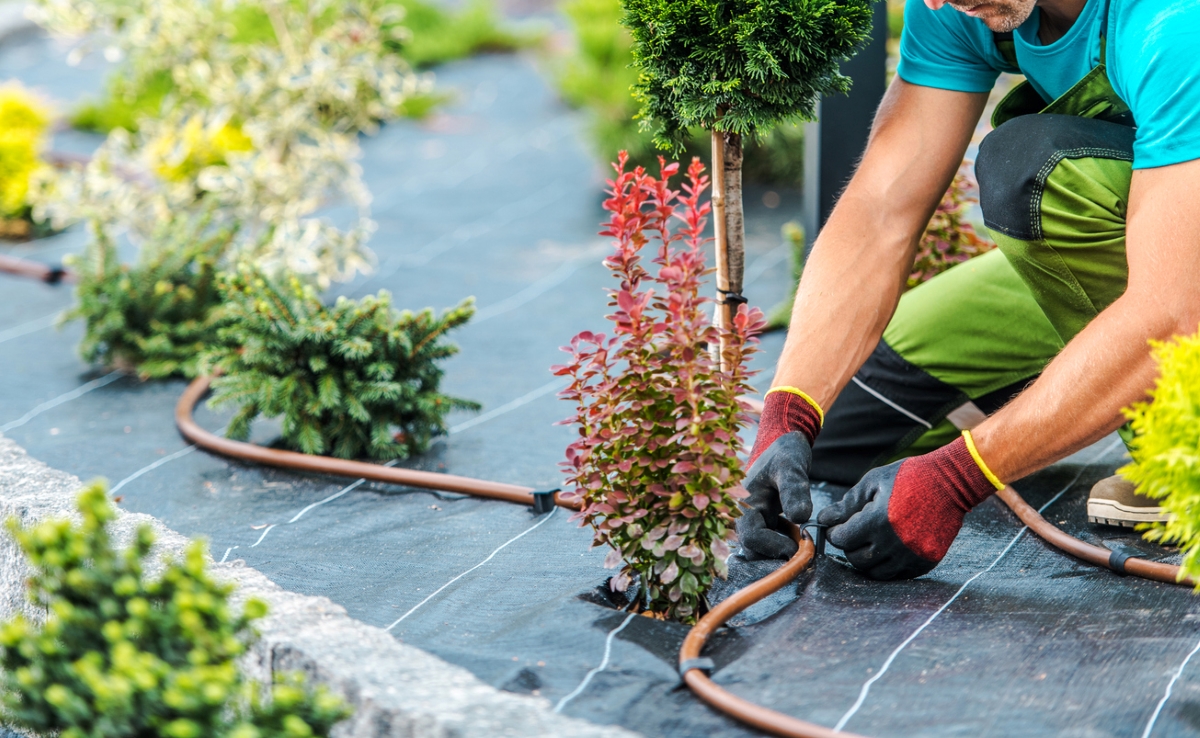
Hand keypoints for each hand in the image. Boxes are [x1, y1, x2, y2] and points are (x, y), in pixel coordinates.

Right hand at [737, 388, 822, 559]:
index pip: (751, 538)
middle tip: (802, 548)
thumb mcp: (791, 467)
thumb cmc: (784, 452)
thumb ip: (795, 491)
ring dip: (779, 551)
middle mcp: (742, 514)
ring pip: (759, 550)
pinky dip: (781, 544)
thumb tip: (801, 518)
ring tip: (800, 539)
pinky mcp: (760, 522)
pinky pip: (766, 543)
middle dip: (776, 555)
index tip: (797, 547)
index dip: (774, 547)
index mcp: (742, 502)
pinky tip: (795, 533)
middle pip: (752, 550)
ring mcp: (750, 519)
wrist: (782, 442)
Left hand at [817, 433, 1000, 579]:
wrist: (951, 483)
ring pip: (875, 572)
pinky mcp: (925, 562)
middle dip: (849, 547)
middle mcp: (893, 544)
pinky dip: (888, 565)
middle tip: (853, 533)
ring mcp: (911, 556)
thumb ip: (847, 504)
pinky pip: (898, 575)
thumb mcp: (873, 482)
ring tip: (870, 541)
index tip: (837, 527)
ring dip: (867, 559)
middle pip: (856, 559)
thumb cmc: (908, 477)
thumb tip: (824, 519)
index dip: (835, 533)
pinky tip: (888, 548)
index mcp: (877, 521)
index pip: (842, 540)